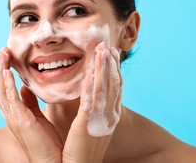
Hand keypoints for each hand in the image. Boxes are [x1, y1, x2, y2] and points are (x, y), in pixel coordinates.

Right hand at [0, 47, 62, 162]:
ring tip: (2, 54)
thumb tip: (26, 87)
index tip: (6, 55)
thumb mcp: (37, 117)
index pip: (2, 88)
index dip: (2, 72)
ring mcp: (13, 118)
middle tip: (1, 50)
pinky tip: (7, 72)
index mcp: (14, 112)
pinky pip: (10, 100)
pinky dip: (7, 84)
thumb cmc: (46, 141)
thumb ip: (30, 102)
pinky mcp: (21, 121)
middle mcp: (10, 114)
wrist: (52, 160)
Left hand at [63, 42, 122, 162]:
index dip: (113, 69)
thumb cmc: (81, 149)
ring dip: (104, 69)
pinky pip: (92, 103)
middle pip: (113, 84)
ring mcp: (101, 119)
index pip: (114, 87)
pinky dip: (93, 88)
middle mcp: (110, 115)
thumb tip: (83, 92)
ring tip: (103, 51)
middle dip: (111, 64)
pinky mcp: (89, 125)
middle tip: (109, 46)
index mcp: (110, 115)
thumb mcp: (90, 124)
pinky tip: (91, 74)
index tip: (111, 53)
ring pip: (105, 89)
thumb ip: (88, 107)